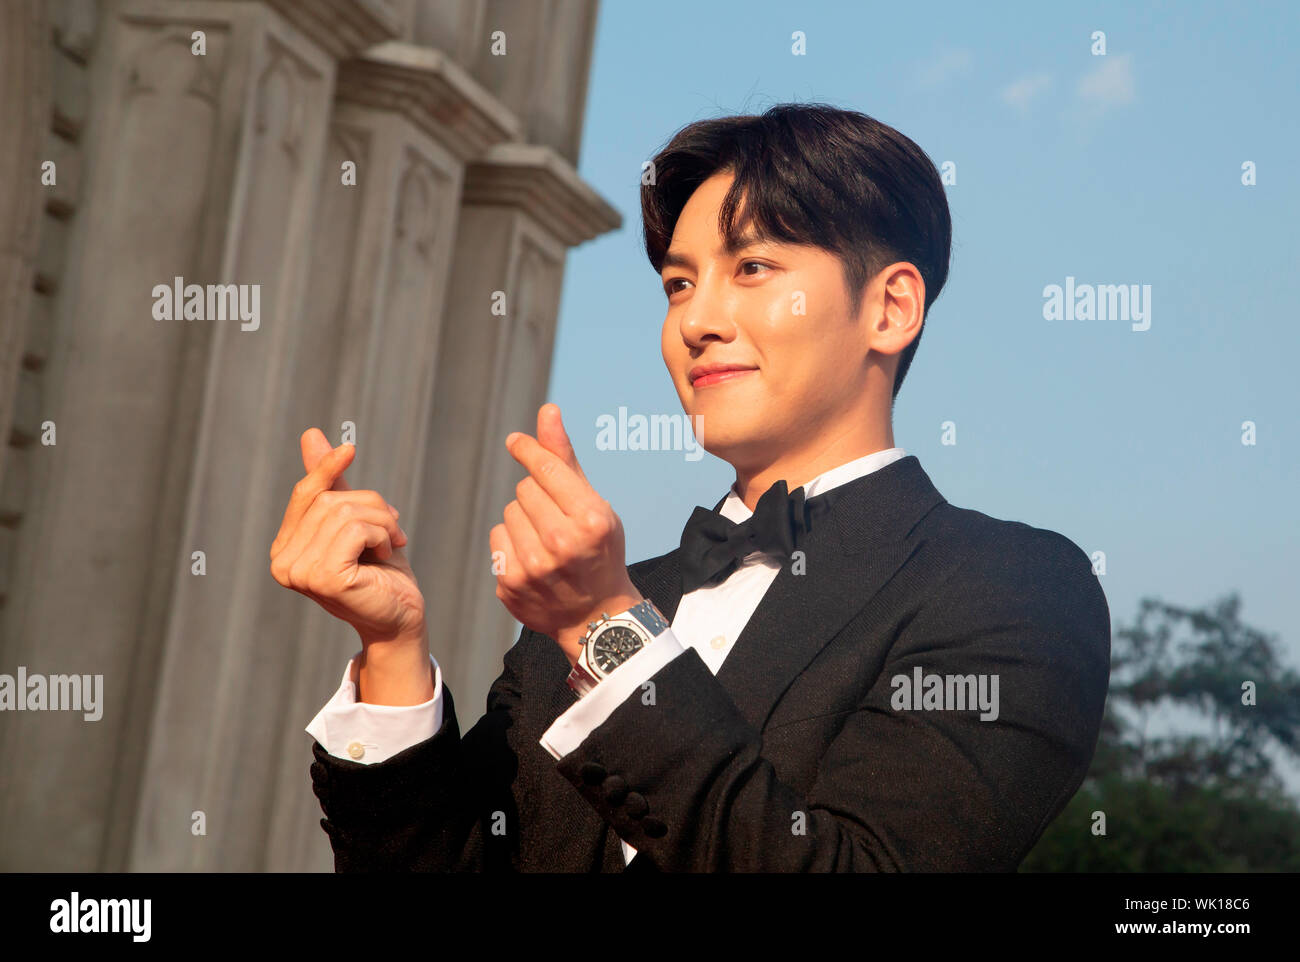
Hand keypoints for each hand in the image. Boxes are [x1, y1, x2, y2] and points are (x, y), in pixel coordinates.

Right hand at [269, 428, 425, 648]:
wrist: (401, 615)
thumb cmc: (380, 571)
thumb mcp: (356, 520)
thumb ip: (331, 484)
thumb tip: (310, 433)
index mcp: (284, 549)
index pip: (304, 495)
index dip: (326, 469)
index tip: (350, 449)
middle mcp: (283, 563)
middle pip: (329, 501)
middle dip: (372, 505)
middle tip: (395, 528)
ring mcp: (300, 573)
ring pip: (345, 512)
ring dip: (382, 521)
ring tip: (393, 541)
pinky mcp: (325, 578)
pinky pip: (356, 529)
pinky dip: (381, 534)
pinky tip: (386, 555)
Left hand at [491, 404, 641, 663]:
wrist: (596, 616)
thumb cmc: (598, 551)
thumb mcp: (594, 503)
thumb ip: (565, 457)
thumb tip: (547, 410)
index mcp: (590, 520)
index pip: (545, 468)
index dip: (528, 450)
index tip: (515, 442)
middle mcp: (561, 544)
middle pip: (524, 488)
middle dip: (538, 497)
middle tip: (557, 519)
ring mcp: (534, 567)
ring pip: (509, 511)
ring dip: (523, 519)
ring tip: (546, 541)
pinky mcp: (510, 583)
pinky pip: (497, 536)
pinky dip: (511, 542)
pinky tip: (532, 558)